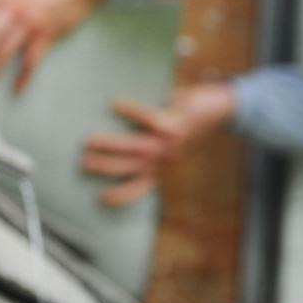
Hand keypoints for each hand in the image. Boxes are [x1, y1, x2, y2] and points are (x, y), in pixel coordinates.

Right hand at [81, 83, 236, 206]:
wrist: (221, 111)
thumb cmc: (189, 126)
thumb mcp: (170, 146)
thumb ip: (148, 147)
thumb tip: (114, 139)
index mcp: (161, 168)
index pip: (138, 188)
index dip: (119, 196)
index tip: (98, 198)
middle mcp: (164, 160)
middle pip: (127, 168)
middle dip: (102, 167)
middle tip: (81, 162)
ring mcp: (169, 144)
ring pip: (133, 147)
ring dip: (108, 144)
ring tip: (88, 140)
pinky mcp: (174, 123)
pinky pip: (148, 118)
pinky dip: (130, 110)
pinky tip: (114, 104)